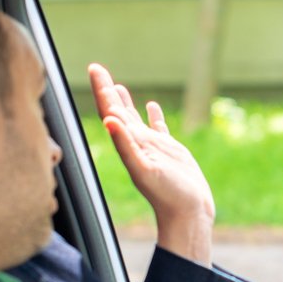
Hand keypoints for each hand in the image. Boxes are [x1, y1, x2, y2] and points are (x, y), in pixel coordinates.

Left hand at [88, 63, 213, 265]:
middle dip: (107, 90)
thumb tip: (109, 119)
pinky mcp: (170, 151)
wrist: (188, 213)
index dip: (102, 90)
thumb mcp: (144, 169)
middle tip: (97, 68)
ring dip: (125, 101)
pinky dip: (153, 116)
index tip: (94, 68)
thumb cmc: (168, 195)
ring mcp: (153, 147)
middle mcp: (137, 144)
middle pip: (118, 111)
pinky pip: (158, 128)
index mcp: (129, 145)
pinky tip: (151, 106)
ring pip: (135, 118)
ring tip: (116, 84)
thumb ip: (126, 144)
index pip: (111, 111)